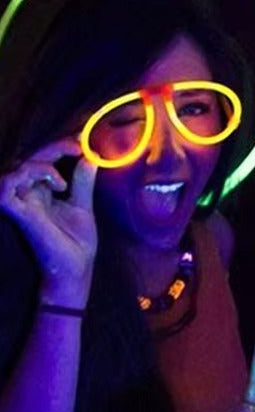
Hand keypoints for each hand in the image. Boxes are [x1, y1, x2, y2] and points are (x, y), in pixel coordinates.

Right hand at [0, 138, 97, 307]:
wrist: (75, 270)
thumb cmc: (75, 243)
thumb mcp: (82, 205)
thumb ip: (83, 181)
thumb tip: (89, 157)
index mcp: (41, 192)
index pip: (42, 159)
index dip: (60, 145)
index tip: (83, 140)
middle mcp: (28, 196)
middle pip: (29, 159)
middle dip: (55, 148)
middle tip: (79, 146)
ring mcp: (22, 206)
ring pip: (16, 169)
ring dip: (41, 165)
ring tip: (62, 181)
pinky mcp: (20, 216)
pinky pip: (5, 191)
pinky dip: (23, 178)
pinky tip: (54, 185)